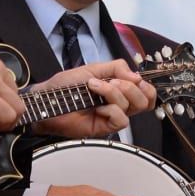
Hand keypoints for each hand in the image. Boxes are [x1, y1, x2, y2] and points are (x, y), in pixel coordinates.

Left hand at [37, 59, 155, 138]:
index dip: (146, 86)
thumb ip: (117, 67)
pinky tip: (96, 107)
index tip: (134, 78)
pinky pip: (120, 119)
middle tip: (112, 81)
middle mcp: (119, 104)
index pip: (147, 93)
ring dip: (113, 93)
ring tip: (94, 87)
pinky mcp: (104, 127)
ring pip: (131, 107)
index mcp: (119, 90)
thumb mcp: (93, 69)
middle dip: (131, 87)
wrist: (48, 98)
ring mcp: (112, 116)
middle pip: (145, 101)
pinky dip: (110, 109)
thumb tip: (137, 76)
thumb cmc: (66, 86)